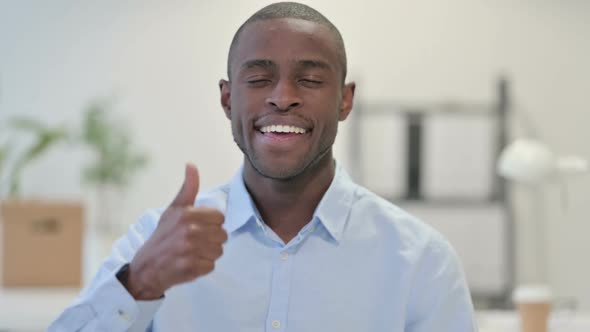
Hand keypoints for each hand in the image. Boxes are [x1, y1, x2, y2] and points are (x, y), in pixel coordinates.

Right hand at [124, 163, 227, 299]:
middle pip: (223, 235)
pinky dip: (202, 267)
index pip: (220, 217)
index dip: (211, 224)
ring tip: (191, 253)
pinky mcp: (191, 268)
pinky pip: (211, 265)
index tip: (197, 228)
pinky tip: (189, 263)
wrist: (146, 267)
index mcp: (187, 214)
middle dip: (211, 240)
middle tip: (193, 242)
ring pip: (219, 251)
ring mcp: (190, 250)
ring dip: (208, 254)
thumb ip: (188, 188)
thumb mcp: (173, 209)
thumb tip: (191, 164)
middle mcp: (189, 231)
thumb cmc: (163, 236)